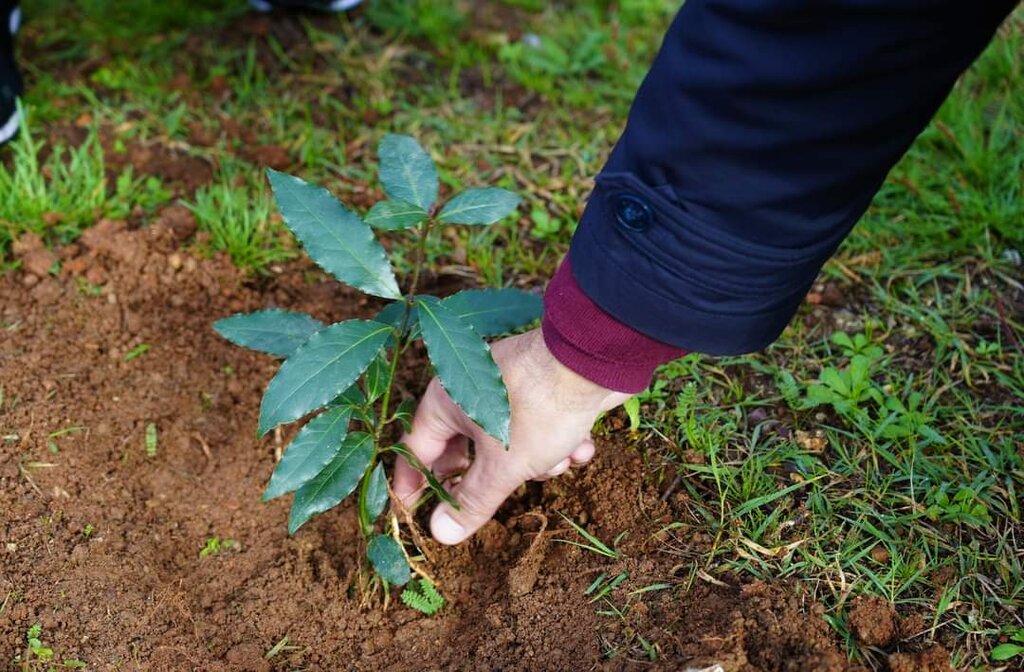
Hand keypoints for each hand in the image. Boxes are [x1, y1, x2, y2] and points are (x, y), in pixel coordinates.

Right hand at [394, 328, 629, 544]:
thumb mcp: (502, 466)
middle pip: (465, 451)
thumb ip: (471, 501)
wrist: (593, 361)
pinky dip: (557, 443)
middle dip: (491, 479)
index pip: (415, 451)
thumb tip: (440, 533)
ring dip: (534, 463)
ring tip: (556, 461)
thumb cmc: (537, 409)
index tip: (412, 515)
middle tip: (497, 498)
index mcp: (446, 404)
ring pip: (507, 445)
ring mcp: (507, 391)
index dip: (412, 485)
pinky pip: (537, 428)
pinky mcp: (539, 391)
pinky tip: (579, 446)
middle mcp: (471, 394)